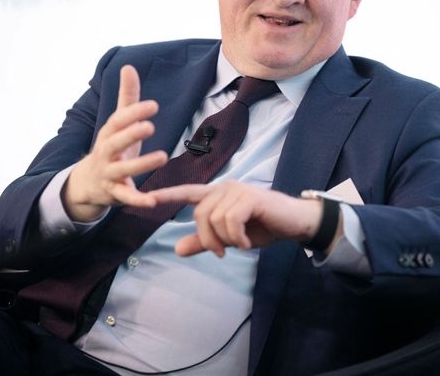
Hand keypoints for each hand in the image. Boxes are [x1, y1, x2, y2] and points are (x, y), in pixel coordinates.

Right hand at [63, 65, 168, 221]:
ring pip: (122, 170)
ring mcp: (109, 174)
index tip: (153, 105)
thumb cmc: (111, 148)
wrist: (87, 184)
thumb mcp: (118, 124)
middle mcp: (106, 153)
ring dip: (141, 164)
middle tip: (150, 126)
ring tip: (162, 156)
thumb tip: (129, 66)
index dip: (134, 112)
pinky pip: (126, 197)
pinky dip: (138, 199)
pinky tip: (153, 200)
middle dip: (130, 134)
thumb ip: (127, 97)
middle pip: (115, 143)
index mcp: (109, 133)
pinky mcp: (115, 194)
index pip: (119, 121)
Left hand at [152, 181, 324, 256]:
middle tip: (223, 252)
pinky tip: (247, 242)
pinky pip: (231, 221)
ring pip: (215, 220)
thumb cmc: (262, 227)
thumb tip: (178, 250)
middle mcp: (224, 188)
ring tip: (241, 244)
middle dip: (208, 239)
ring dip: (227, 240)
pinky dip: (237, 238)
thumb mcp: (230, 238)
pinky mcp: (250, 198)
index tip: (146, 199)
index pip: (187, 193)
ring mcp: (238, 190)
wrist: (294, 223)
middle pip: (199, 216)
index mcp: (217, 195)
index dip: (167, 195)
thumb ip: (204, 242)